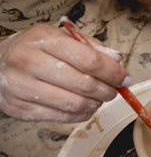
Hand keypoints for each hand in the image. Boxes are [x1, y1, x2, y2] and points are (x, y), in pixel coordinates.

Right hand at [0, 23, 129, 122]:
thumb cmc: (35, 50)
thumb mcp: (60, 38)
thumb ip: (91, 47)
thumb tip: (118, 59)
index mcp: (43, 39)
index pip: (89, 59)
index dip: (113, 72)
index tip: (124, 78)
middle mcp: (29, 61)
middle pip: (84, 84)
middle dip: (108, 90)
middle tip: (114, 90)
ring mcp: (21, 87)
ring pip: (75, 104)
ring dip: (96, 104)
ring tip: (99, 98)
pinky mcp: (20, 109)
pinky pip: (63, 118)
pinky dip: (82, 115)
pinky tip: (85, 107)